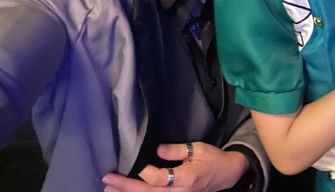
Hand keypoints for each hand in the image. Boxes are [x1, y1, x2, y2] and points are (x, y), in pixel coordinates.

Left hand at [101, 142, 248, 191]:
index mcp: (187, 178)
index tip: (134, 163)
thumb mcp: (199, 148)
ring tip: (109, 189)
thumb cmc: (213, 158)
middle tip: (107, 180)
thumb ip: (178, 150)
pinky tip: (127, 191)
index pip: (159, 179)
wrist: (226, 174)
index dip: (144, 172)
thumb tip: (158, 149)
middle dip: (126, 187)